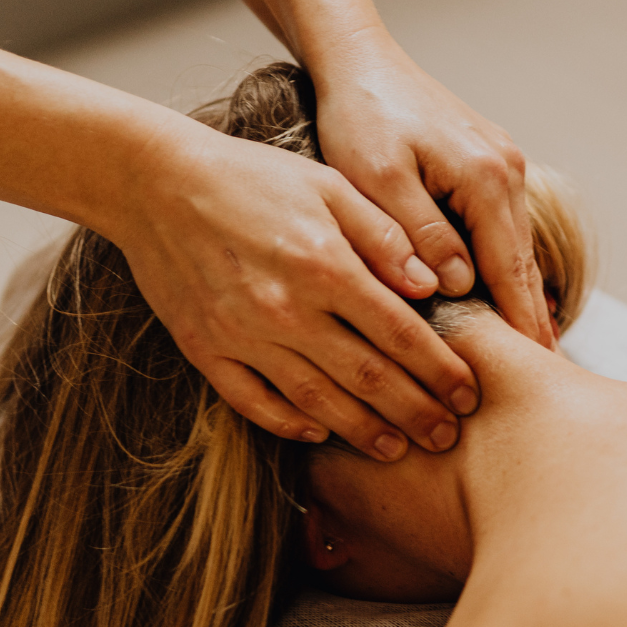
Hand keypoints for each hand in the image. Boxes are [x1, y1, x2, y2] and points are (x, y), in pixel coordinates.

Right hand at [114, 118, 480, 460]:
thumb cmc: (252, 177)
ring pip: (316, 401)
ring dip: (362, 431)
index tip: (470, 393)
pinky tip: (318, 435)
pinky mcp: (205, 350)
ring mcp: (243, 336)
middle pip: (367, 377)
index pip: (401, 333)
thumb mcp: (329, 186)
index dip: (441, 369)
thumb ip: (384, 236)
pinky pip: (254, 402)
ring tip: (397, 449)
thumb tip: (433, 284)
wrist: (157, 183)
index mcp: (326, 265)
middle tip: (448, 436)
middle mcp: (287, 309)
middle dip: (415, 412)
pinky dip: (288, 424)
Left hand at [311, 32, 554, 346]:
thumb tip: (455, 285)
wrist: (360, 60)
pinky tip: (503, 298)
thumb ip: (418, 232)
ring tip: (529, 354)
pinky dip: (503, 266)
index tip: (532, 373)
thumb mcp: (378, 177)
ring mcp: (502, 165)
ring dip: (519, 297)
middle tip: (543, 379)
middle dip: (531, 321)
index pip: (509, 270)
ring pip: (514, 247)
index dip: (519, 326)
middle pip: (522, 263)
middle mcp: (506, 171)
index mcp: (485, 177)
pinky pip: (500, 227)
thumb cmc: (361, 115)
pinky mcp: (486, 164)